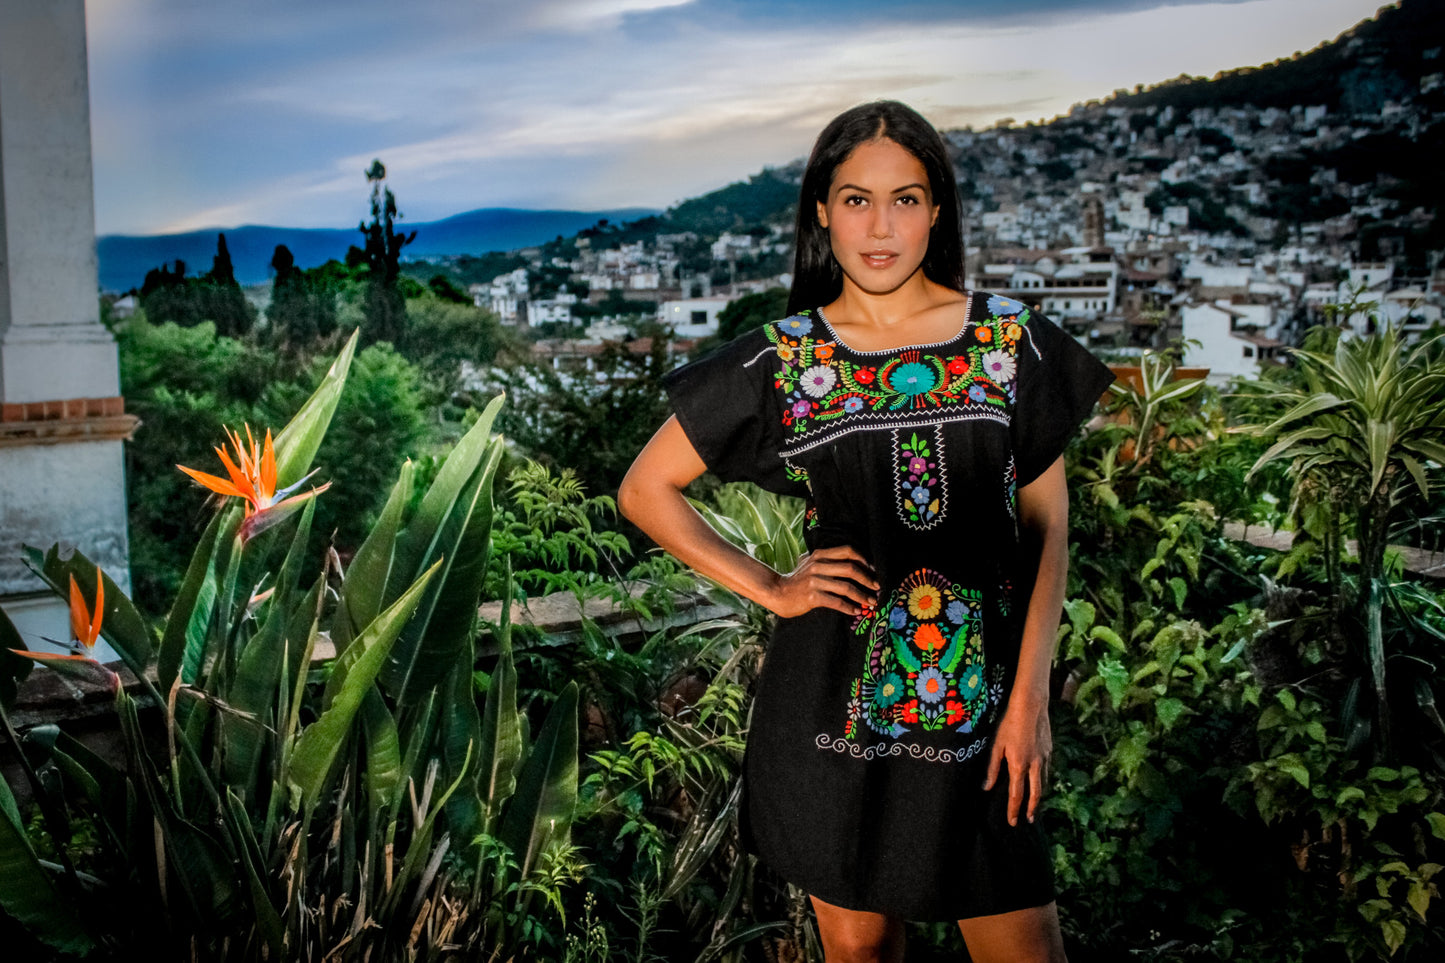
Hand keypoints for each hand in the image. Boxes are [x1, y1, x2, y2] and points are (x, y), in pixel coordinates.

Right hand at [765, 545, 877, 617]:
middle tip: (877, 588)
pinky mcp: (813, 596)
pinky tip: (856, 611)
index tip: (873, 571)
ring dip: (862, 596)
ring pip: (846, 587)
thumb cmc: (797, 580)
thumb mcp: (809, 563)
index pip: (847, 551)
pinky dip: (849, 608)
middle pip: (851, 569)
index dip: (863, 560)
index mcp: (820, 555)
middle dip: (868, 580)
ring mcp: (815, 581)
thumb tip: (852, 562)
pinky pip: (837, 602)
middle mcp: (818, 565)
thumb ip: (826, 560)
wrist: (777, 593)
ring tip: (871, 603)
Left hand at [983, 700, 1051, 825]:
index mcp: (1018, 765)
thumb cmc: (1009, 724)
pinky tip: (1039, 781)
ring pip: (1043, 783)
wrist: (1030, 706)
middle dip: (1032, 809)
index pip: (1016, 795)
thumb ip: (992, 768)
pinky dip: (1043, 780)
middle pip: (1035, 794)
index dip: (1014, 810)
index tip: (1013, 822)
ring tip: (1035, 804)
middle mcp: (1034, 765)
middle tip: (1029, 820)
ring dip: (1039, 796)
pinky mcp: (1050, 751)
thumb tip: (986, 787)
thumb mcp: (996, 745)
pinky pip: (1046, 771)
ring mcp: (1044, 758)